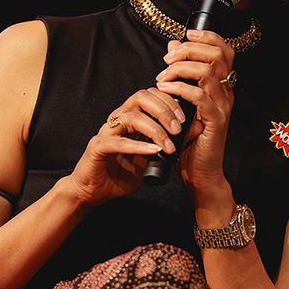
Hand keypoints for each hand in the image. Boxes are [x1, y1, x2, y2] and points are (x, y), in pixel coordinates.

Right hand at [64, 87, 185, 207]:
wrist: (94, 193)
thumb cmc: (121, 174)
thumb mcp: (152, 158)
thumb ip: (168, 143)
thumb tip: (194, 129)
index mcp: (130, 117)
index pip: (150, 96)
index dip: (169, 101)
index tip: (184, 118)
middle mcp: (117, 119)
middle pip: (141, 98)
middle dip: (164, 110)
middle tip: (178, 128)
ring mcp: (106, 132)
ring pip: (132, 118)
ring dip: (155, 130)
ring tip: (169, 146)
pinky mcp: (97, 148)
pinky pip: (118, 142)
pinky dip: (138, 146)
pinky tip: (153, 151)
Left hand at [154, 30, 236, 206]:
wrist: (200, 172)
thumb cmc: (190, 140)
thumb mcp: (183, 101)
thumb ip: (181, 73)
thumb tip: (173, 46)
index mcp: (222, 86)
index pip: (224, 49)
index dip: (207, 36)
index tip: (186, 35)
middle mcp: (227, 93)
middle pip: (218, 55)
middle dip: (190, 50)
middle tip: (169, 59)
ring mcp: (223, 106)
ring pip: (208, 72)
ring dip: (181, 69)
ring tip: (163, 76)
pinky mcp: (214, 121)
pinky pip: (199, 96)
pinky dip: (180, 88)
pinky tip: (165, 89)